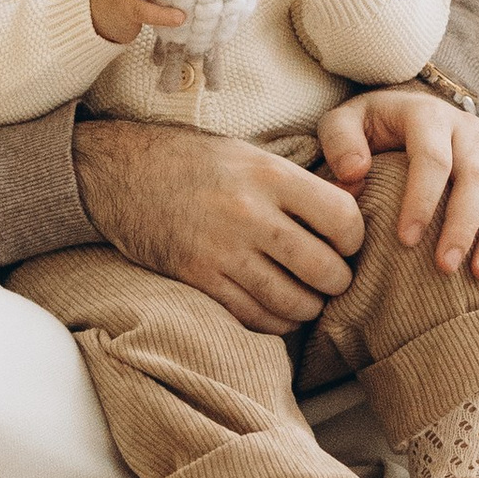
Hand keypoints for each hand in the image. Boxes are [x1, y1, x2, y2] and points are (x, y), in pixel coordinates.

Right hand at [73, 120, 365, 332]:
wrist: (123, 173)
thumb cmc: (197, 162)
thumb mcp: (251, 156)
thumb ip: (298, 185)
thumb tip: (353, 213)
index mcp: (270, 175)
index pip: (343, 219)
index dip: (355, 239)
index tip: (346, 243)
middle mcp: (251, 214)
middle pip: (324, 269)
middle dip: (337, 282)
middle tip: (331, 279)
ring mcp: (223, 251)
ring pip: (293, 302)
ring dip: (308, 308)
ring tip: (306, 298)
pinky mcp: (199, 280)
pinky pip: (254, 318)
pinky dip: (274, 322)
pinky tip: (275, 310)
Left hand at [316, 84, 478, 288]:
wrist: (405, 111)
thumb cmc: (370, 126)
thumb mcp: (344, 121)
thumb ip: (340, 141)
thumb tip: (354, 175)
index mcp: (429, 116)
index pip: (433, 157)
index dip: (422, 199)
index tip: (405, 240)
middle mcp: (469, 132)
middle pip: (477, 178)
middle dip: (463, 225)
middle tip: (445, 266)